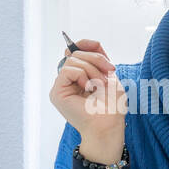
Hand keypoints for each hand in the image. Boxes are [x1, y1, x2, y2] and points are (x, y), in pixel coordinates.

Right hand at [48, 38, 126, 163]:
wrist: (108, 124)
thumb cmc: (111, 106)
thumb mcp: (108, 75)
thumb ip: (97, 58)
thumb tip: (85, 44)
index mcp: (80, 77)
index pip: (76, 51)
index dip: (86, 45)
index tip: (99, 48)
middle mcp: (68, 81)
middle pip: (76, 54)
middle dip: (96, 59)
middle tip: (108, 74)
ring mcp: (61, 87)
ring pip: (72, 60)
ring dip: (92, 69)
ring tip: (99, 85)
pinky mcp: (57, 92)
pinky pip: (68, 70)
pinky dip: (82, 75)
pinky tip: (88, 88)